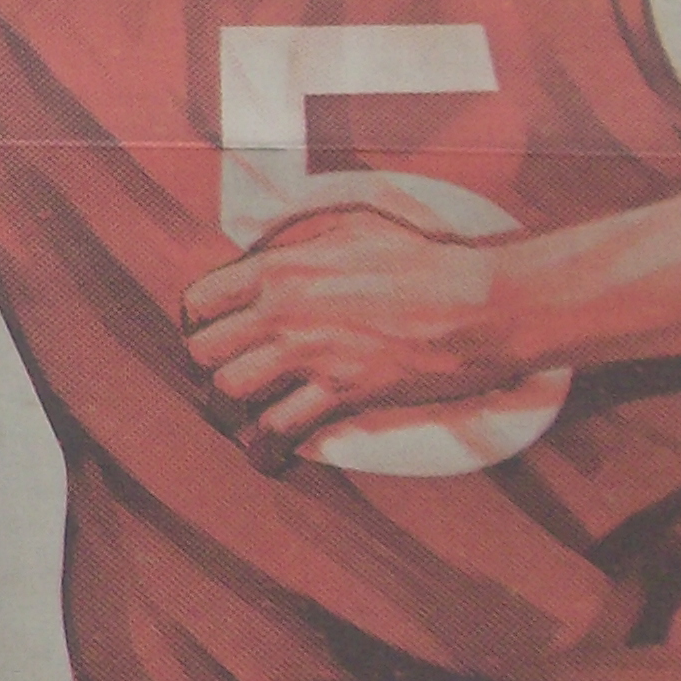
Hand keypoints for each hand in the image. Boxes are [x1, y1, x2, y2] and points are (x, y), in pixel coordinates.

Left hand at [179, 205, 520, 449]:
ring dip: (232, 405)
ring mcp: (311, 354)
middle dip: (208, 364)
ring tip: (242, 410)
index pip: (201, 298)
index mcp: (281, 268)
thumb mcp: (352, 226)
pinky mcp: (342, 391)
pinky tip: (268, 454)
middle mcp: (284, 311)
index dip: (199, 319)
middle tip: (225, 371)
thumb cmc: (422, 261)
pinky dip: (267, 447)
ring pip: (231, 389)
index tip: (211, 330)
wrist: (481, 303)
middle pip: (205, 349)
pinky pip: (280, 428)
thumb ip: (299, 239)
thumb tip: (264, 252)